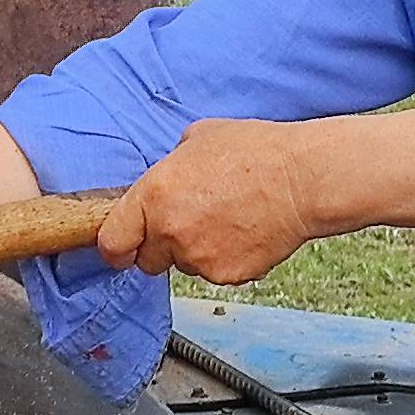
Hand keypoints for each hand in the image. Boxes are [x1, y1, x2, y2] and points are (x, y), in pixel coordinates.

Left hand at [95, 118, 324, 286]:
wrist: (302, 179)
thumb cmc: (255, 152)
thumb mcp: (196, 140)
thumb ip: (168, 168)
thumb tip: (164, 180)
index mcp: (153, 195)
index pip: (112, 242)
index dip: (117, 248)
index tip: (123, 249)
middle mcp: (169, 230)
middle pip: (148, 261)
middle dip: (162, 247)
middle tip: (191, 223)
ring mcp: (198, 257)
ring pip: (185, 266)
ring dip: (197, 251)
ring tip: (227, 220)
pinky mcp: (227, 275)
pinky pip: (216, 273)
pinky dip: (227, 260)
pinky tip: (245, 233)